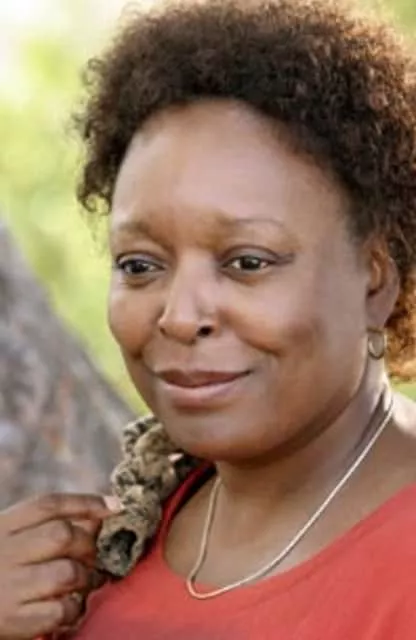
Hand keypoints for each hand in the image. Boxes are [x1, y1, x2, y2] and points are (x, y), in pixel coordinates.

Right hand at [0, 493, 119, 638]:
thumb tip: (99, 514)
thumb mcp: (9, 540)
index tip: (115, 506)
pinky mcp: (13, 620)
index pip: (48, 505)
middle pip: (62, 535)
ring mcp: (7, 587)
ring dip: (85, 578)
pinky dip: (74, 608)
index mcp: (2, 527)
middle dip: (88, 545)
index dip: (86, 502)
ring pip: (67, 572)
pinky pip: (61, 609)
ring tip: (84, 583)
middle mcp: (3, 553)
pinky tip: (69, 607)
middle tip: (92, 558)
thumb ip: (44, 527)